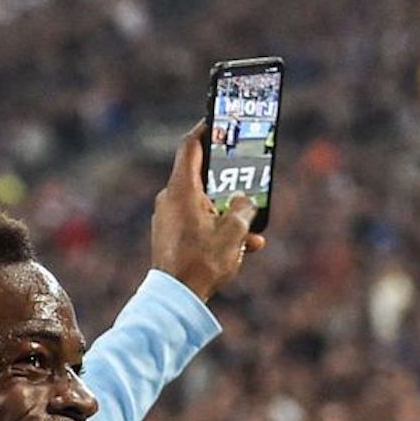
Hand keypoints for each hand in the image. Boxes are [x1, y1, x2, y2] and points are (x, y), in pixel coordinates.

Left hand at [151, 122, 266, 300]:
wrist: (176, 299)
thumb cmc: (202, 262)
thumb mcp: (234, 231)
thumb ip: (243, 208)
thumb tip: (243, 202)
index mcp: (181, 190)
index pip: (190, 147)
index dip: (205, 130)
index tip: (217, 120)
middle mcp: (169, 200)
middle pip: (201, 178)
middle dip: (228, 181)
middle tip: (246, 175)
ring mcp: (168, 219)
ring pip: (204, 206)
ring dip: (228, 214)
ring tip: (252, 229)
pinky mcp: (170, 237)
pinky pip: (198, 224)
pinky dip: (218, 230)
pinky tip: (242, 247)